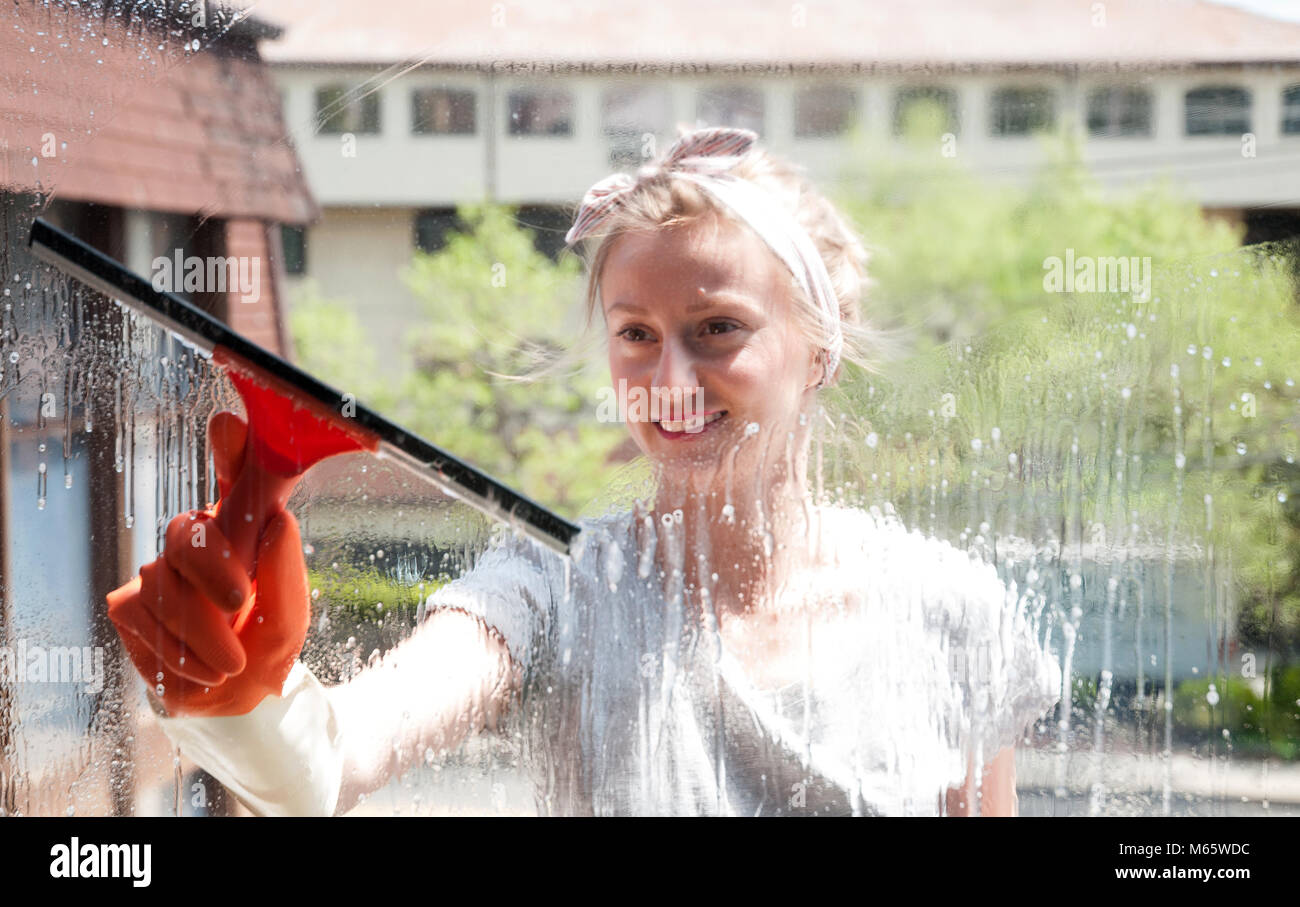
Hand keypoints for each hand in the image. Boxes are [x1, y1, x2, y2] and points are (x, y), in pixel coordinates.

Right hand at [106, 411, 310, 716]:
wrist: (234, 702)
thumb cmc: (265, 645)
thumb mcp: (289, 615)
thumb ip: (285, 572)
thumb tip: (278, 521)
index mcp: (243, 532)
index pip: (237, 481)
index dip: (232, 451)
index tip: (229, 426)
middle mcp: (197, 541)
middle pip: (186, 533)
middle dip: (213, 568)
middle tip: (239, 601)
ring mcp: (158, 571)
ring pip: (163, 583)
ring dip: (202, 631)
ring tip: (232, 663)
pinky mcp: (128, 605)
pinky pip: (140, 616)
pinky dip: (176, 650)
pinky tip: (201, 669)